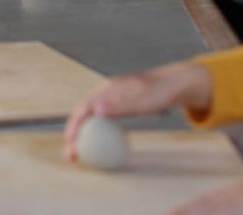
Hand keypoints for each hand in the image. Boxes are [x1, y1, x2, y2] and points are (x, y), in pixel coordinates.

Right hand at [62, 62, 210, 161]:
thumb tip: (95, 110)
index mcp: (106, 89)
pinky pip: (101, 123)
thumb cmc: (158, 91)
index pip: (83, 108)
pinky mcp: (116, 107)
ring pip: (90, 120)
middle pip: (82, 116)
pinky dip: (94, 136)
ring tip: (77, 157)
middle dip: (72, 135)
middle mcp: (104, 94)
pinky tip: (97, 149)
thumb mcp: (140, 98)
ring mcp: (110, 101)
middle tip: (70, 156)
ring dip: (81, 138)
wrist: (172, 85)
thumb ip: (118, 103)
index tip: (70, 143)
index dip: (73, 125)